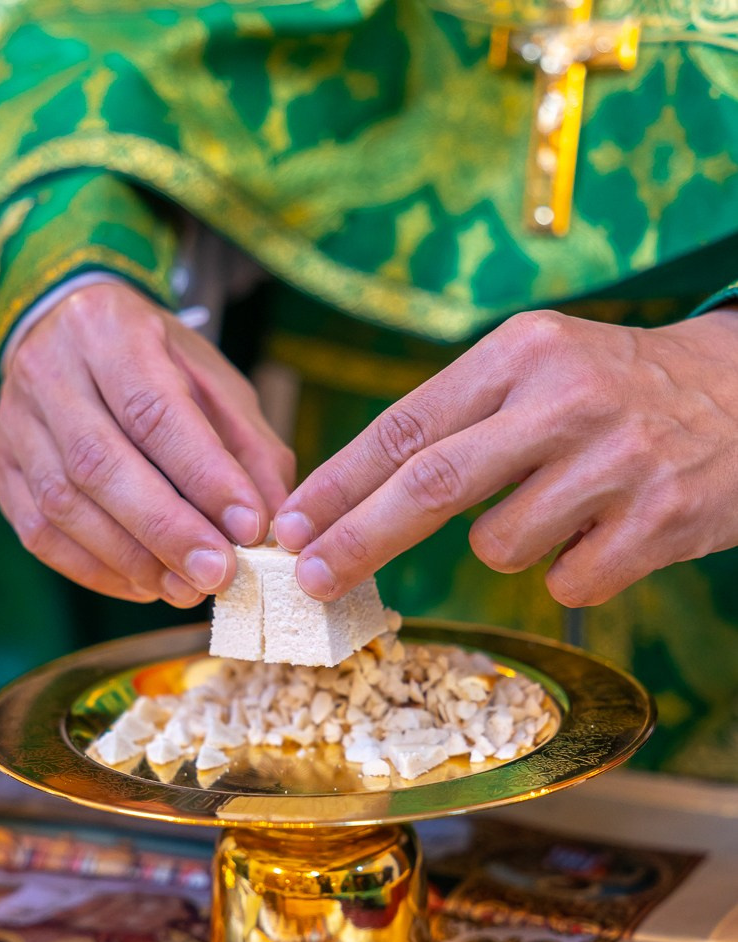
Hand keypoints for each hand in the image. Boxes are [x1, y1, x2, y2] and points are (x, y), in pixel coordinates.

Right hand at [0, 280, 294, 605]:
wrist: (69, 336)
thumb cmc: (159, 366)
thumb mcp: (217, 385)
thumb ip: (250, 451)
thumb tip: (269, 526)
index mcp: (109, 332)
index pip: (153, 412)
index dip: (203, 476)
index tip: (249, 528)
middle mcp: (48, 371)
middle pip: (100, 463)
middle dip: (166, 529)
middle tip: (218, 575)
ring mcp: (15, 424)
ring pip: (63, 504)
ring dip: (132, 559)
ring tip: (187, 589)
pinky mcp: (2, 471)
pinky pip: (39, 534)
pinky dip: (95, 570)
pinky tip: (143, 585)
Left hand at [274, 308, 737, 606]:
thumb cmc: (618, 391)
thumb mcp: (540, 369)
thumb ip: (461, 419)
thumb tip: (356, 497)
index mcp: (521, 353)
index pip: (407, 424)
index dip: (339, 482)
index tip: (290, 525)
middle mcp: (564, 399)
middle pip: (430, 484)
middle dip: (358, 540)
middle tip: (310, 580)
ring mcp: (616, 460)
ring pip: (501, 545)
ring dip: (510, 543)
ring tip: (564, 505)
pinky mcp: (659, 520)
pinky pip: (567, 581)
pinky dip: (573, 569)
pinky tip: (609, 529)